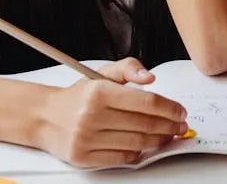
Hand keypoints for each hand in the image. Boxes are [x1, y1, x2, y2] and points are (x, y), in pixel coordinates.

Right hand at [36, 58, 188, 167]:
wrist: (46, 117)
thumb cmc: (79, 97)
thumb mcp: (101, 73)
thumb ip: (128, 68)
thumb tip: (150, 77)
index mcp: (98, 92)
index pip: (146, 102)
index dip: (169, 108)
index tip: (180, 111)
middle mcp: (91, 116)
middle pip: (145, 125)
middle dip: (169, 126)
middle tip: (179, 125)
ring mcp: (87, 139)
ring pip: (137, 143)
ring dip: (158, 140)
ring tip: (167, 135)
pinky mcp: (84, 157)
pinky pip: (122, 159)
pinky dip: (138, 153)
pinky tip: (145, 145)